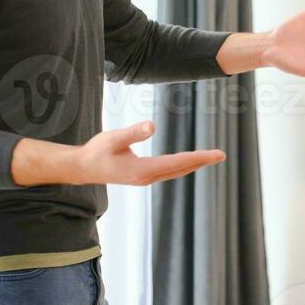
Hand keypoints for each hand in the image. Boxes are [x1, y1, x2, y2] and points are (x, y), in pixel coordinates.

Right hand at [74, 121, 223, 185]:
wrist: (83, 168)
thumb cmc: (96, 151)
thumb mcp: (113, 138)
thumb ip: (133, 132)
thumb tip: (153, 126)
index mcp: (142, 170)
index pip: (177, 162)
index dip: (198, 157)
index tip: (216, 154)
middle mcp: (147, 177)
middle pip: (181, 169)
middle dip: (202, 162)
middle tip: (221, 155)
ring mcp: (146, 179)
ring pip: (176, 172)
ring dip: (194, 165)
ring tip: (211, 158)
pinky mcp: (143, 176)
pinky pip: (169, 172)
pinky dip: (182, 166)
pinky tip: (190, 162)